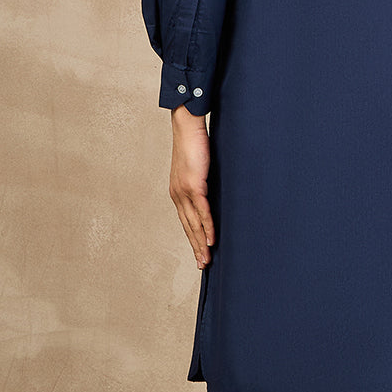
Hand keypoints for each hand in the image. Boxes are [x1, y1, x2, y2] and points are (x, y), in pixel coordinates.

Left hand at [168, 103, 214, 267]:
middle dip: (195, 247)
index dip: (192, 238)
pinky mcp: (193, 185)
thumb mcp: (199, 167)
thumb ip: (204, 182)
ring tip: (207, 259)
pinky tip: (211, 240)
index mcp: (177, 192)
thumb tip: (214, 192)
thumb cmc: (195, 144)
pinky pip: (202, 211)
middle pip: (187, 227)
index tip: (199, 253)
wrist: (188, 126)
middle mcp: (177, 194)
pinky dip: (207, 227)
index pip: (185, 221)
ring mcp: (184, 191)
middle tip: (203, 265)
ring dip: (201, 243)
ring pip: (193, 223)